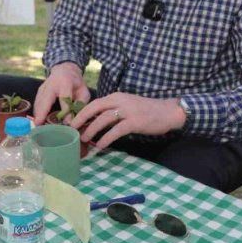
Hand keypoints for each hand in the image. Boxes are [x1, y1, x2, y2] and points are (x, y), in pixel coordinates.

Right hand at [33, 62, 90, 123]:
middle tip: (38, 123)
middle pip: (46, 98)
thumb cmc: (76, 84)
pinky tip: (37, 120)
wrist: (66, 70)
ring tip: (36, 126)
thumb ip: (79, 104)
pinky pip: (37, 102)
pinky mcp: (40, 91)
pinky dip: (36, 111)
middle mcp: (52, 83)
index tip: (66, 122)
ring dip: (37, 113)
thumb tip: (71, 121)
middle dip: (42, 111)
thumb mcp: (83, 92)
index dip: (65, 109)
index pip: (65, 97)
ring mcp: (44, 86)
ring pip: (39, 101)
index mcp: (65, 82)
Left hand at [71, 93, 185, 149]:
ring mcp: (128, 110)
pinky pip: (116, 130)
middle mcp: (120, 101)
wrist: (168, 112)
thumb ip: (113, 112)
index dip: (82, 112)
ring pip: (104, 118)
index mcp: (116, 96)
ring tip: (84, 139)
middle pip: (95, 107)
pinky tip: (101, 146)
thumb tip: (95, 123)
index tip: (72, 122)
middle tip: (72, 129)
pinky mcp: (135, 122)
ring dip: (92, 129)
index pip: (95, 103)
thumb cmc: (147, 111)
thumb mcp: (127, 106)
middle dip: (81, 118)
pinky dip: (106, 138)